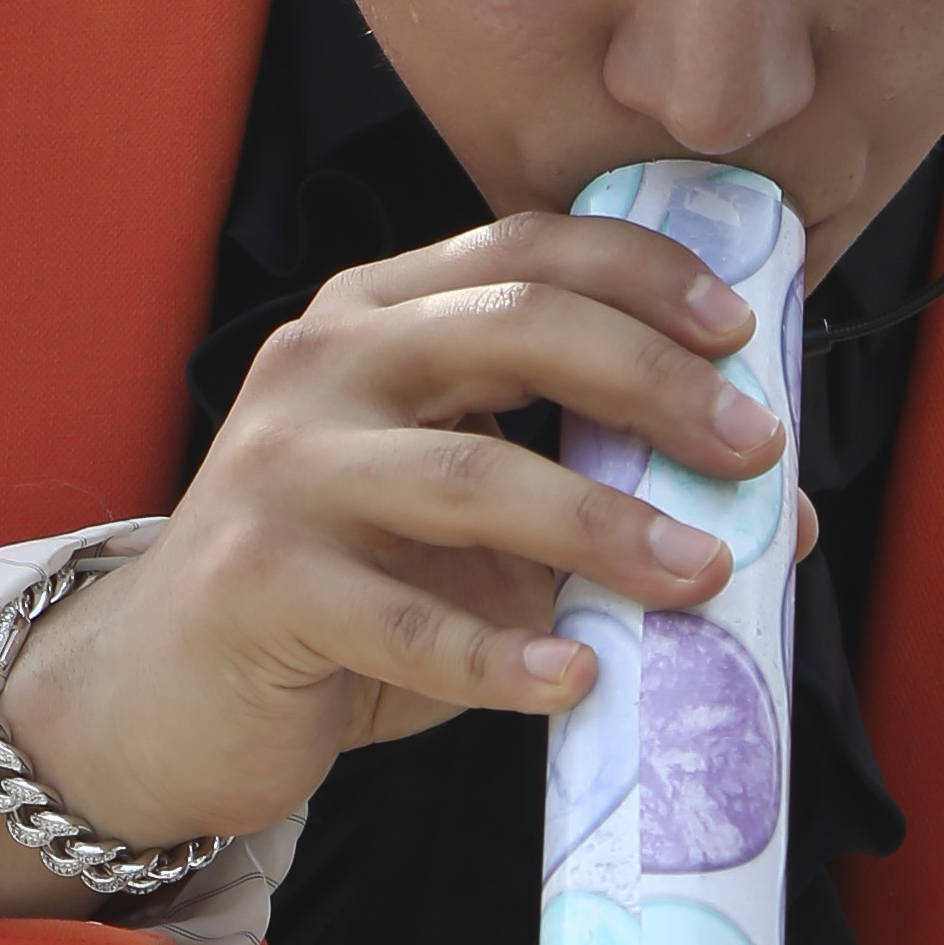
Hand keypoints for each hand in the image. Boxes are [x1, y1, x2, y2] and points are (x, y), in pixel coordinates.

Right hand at [0, 210, 802, 872]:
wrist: (168, 693)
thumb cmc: (343, 592)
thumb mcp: (469, 524)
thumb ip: (587, 491)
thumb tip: (775, 519)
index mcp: (376, 316)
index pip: (524, 250)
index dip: (643, 276)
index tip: (743, 332)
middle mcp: (321, 364)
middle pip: (513, 332)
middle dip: (653, 385)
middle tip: (753, 451)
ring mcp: (280, 470)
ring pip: (470, 477)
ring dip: (605, 525)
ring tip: (700, 573)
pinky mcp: (257, 584)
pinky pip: (403, 624)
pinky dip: (503, 657)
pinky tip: (580, 681)